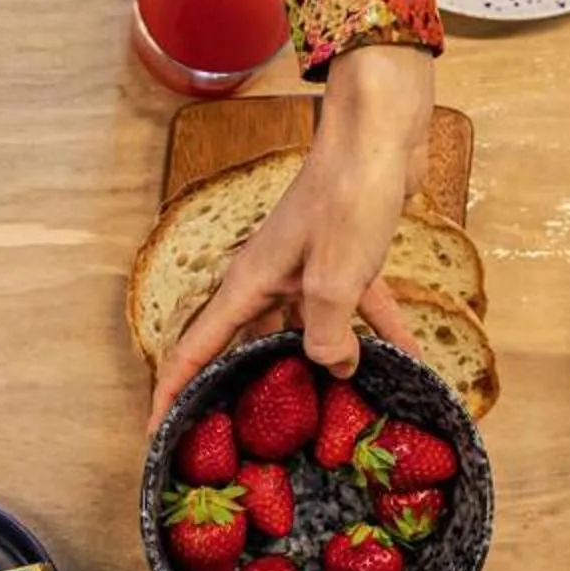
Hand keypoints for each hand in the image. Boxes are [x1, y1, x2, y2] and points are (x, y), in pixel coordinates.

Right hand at [147, 45, 434, 427]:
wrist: (381, 133)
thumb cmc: (347, 196)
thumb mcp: (335, 280)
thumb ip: (328, 335)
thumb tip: (337, 370)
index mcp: (250, 284)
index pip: (198, 347)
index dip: (173, 390)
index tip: (157, 431)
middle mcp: (272, 279)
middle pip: (250, 345)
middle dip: (251, 387)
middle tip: (255, 437)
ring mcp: (310, 269)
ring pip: (309, 332)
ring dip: (326, 366)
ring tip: (338, 412)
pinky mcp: (348, 259)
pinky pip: (361, 309)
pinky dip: (384, 333)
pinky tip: (413, 363)